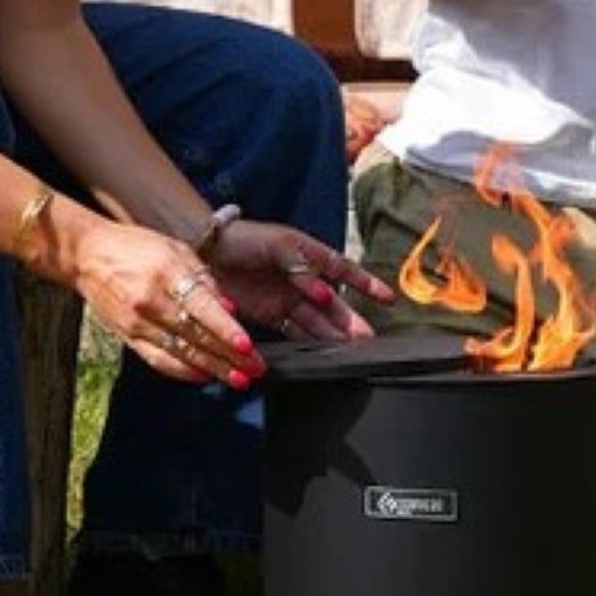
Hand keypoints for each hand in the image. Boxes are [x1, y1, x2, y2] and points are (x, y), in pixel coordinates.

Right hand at [70, 219, 269, 389]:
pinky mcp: (127, 338)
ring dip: (213, 369)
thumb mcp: (175, 250)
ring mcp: (137, 323)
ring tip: (238, 379)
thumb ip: (204, 279)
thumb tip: (230, 310)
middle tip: (255, 368)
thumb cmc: (136, 247)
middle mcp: (151, 302)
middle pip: (196, 336)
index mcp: (166, 273)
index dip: (226, 330)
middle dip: (230, 356)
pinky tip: (204, 376)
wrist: (87, 256)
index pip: (202, 308)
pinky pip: (159, 361)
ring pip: (181, 353)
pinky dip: (183, 371)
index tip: (247, 346)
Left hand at [209, 218, 393, 344]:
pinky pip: (294, 333)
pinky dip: (307, 345)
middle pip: (333, 305)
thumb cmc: (245, 238)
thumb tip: (325, 293)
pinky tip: (320, 357)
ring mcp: (287, 299)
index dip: (366, 284)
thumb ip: (301, 266)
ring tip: (351, 353)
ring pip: (318, 323)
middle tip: (368, 341)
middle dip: (351, 323)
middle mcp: (302, 281)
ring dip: (334, 338)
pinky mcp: (270, 316)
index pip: (344, 270)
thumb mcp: (278, 243)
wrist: (207, 250)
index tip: (388, 298)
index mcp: (308, 256)